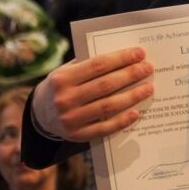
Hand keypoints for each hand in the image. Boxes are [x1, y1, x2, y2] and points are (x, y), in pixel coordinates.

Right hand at [33, 47, 154, 141]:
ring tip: (148, 88)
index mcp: (62, 78)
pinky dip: (122, 121)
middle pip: (105, 85)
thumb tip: (124, 57)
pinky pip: (104, 128)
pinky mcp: (76, 135)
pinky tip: (136, 113)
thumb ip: (89, 65)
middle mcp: (64, 99)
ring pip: (107, 106)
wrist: (40, 115)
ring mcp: (70, 119)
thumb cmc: (62, 87)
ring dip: (131, 96)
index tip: (139, 53)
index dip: (121, 59)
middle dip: (130, 75)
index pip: (97, 65)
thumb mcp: (66, 71)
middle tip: (148, 69)